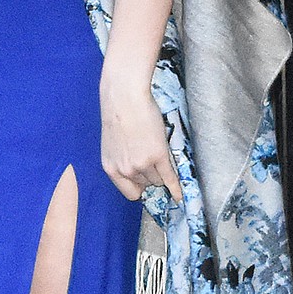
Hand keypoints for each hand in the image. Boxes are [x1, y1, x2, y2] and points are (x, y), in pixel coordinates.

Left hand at [99, 66, 180, 202]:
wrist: (124, 98)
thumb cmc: (118, 115)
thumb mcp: (114, 144)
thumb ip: (122, 160)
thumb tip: (136, 171)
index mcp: (111, 168)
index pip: (130, 192)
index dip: (140, 188)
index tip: (147, 185)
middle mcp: (126, 170)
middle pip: (147, 185)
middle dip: (151, 174)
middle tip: (153, 157)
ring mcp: (142, 164)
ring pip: (159, 180)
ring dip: (162, 171)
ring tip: (159, 153)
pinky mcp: (158, 156)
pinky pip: (170, 178)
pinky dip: (176, 188)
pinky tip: (180, 195)